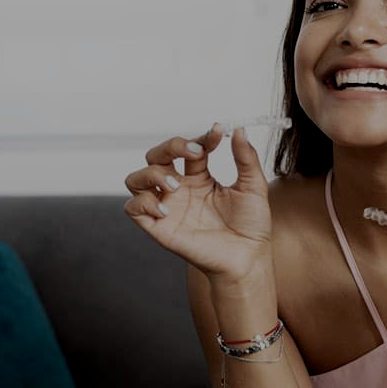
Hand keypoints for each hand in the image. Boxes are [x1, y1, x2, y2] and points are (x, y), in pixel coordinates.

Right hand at [123, 124, 271, 280]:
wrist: (248, 258)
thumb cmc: (251, 226)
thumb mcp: (253, 186)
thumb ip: (245, 157)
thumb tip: (239, 129)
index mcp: (199, 178)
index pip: (188, 148)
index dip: (199, 138)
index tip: (216, 133)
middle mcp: (179, 190)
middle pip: (156, 157)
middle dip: (170, 146)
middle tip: (193, 152)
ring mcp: (167, 207)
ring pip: (136, 179)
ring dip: (151, 173)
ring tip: (175, 184)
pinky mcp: (158, 227)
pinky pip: (133, 208)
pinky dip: (144, 202)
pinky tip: (166, 208)